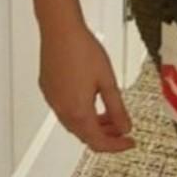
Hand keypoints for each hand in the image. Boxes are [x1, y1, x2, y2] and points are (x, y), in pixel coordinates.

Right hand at [39, 23, 135, 153]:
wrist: (61, 30)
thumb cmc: (82, 50)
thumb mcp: (108, 82)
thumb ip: (117, 109)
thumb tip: (125, 127)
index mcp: (78, 111)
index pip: (98, 142)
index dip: (116, 146)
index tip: (128, 142)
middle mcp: (62, 110)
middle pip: (85, 135)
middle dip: (106, 136)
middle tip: (121, 129)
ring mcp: (53, 100)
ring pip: (74, 124)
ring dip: (93, 124)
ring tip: (109, 114)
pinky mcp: (48, 90)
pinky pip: (65, 111)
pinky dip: (80, 113)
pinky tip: (91, 100)